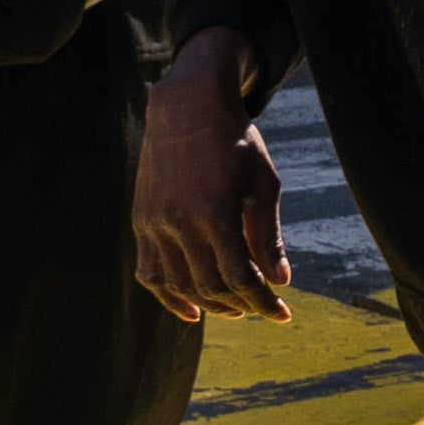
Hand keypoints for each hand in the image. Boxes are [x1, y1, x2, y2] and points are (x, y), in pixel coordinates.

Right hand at [136, 63, 295, 322]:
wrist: (186, 110)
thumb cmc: (236, 143)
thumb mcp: (264, 183)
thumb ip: (268, 235)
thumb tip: (281, 280)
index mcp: (216, 212)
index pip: (240, 277)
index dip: (263, 302)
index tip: (282, 314)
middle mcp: (179, 223)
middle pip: (209, 286)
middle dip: (241, 305)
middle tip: (263, 309)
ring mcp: (154, 224)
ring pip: (178, 285)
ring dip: (209, 304)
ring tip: (235, 310)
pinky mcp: (141, 222)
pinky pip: (149, 271)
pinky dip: (169, 296)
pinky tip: (191, 310)